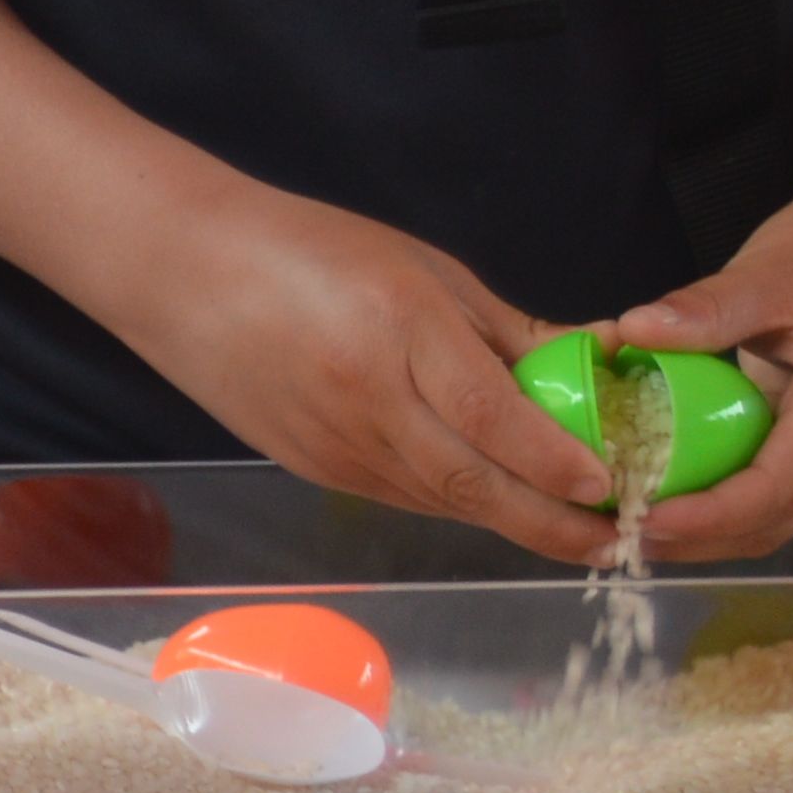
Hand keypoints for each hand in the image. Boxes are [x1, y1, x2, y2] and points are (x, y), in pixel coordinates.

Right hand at [116, 188, 618, 563]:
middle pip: (470, 483)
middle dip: (548, 522)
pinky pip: (402, 495)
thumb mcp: (425, 269)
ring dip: (510, 522)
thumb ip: (505, 328)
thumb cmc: (307, 248)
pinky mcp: (312, 467)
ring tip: (575, 533)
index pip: (490, 415)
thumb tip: (588, 366)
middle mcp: (366, 401)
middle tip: (611, 544)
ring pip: (439, 501)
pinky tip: (498, 505)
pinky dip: (457, 505)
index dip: (553, 458)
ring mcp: (333, 444)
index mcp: (398, 332)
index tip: (609, 485)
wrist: (181, 272)